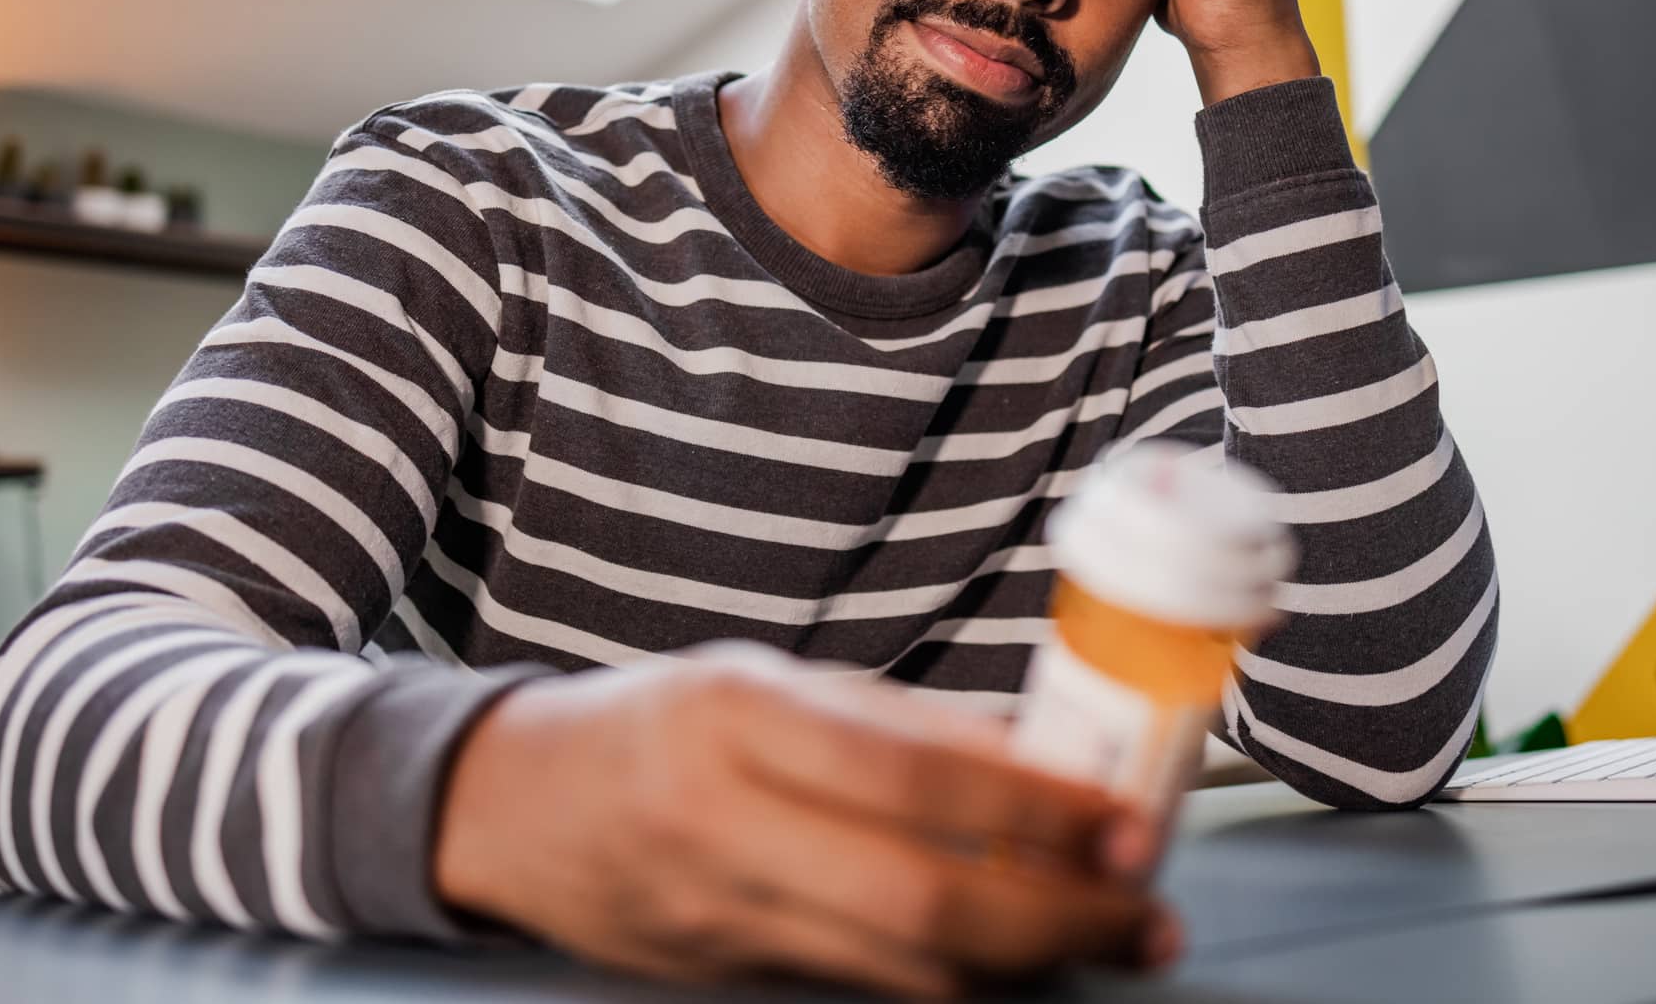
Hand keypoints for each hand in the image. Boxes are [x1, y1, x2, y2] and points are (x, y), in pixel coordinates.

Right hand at [432, 642, 1179, 997]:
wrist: (513, 807)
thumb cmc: (659, 723)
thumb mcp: (767, 682)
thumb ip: (899, 722)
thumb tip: (1044, 748)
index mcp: (742, 714)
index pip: (916, 774)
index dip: (1038, 807)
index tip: (1127, 820)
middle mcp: (726, 819)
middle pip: (922, 898)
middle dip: (1058, 915)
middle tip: (1143, 912)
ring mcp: (720, 914)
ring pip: (901, 967)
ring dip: (1023, 963)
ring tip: (1105, 938)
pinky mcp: (724, 978)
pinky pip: (862, 988)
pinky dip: (952, 980)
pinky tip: (1013, 962)